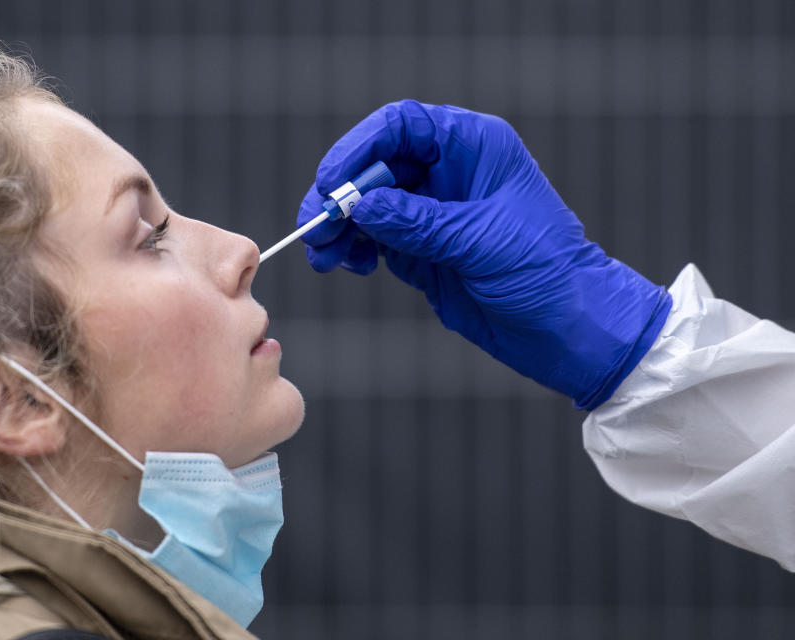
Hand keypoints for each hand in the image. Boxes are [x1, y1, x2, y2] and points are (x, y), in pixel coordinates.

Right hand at [297, 100, 671, 408]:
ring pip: (367, 205)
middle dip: (340, 193)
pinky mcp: (423, 251)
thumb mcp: (480, 242)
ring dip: (340, 226)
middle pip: (375, 166)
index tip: (332, 181)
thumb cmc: (547, 273)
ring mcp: (433, 214)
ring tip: (326, 255)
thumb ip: (418, 223)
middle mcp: (449, 175)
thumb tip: (360, 205)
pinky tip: (353, 265)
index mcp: (474, 149)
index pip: (402, 126)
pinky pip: (374, 240)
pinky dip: (355, 250)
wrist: (570, 331)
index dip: (359, 147)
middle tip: (317, 226)